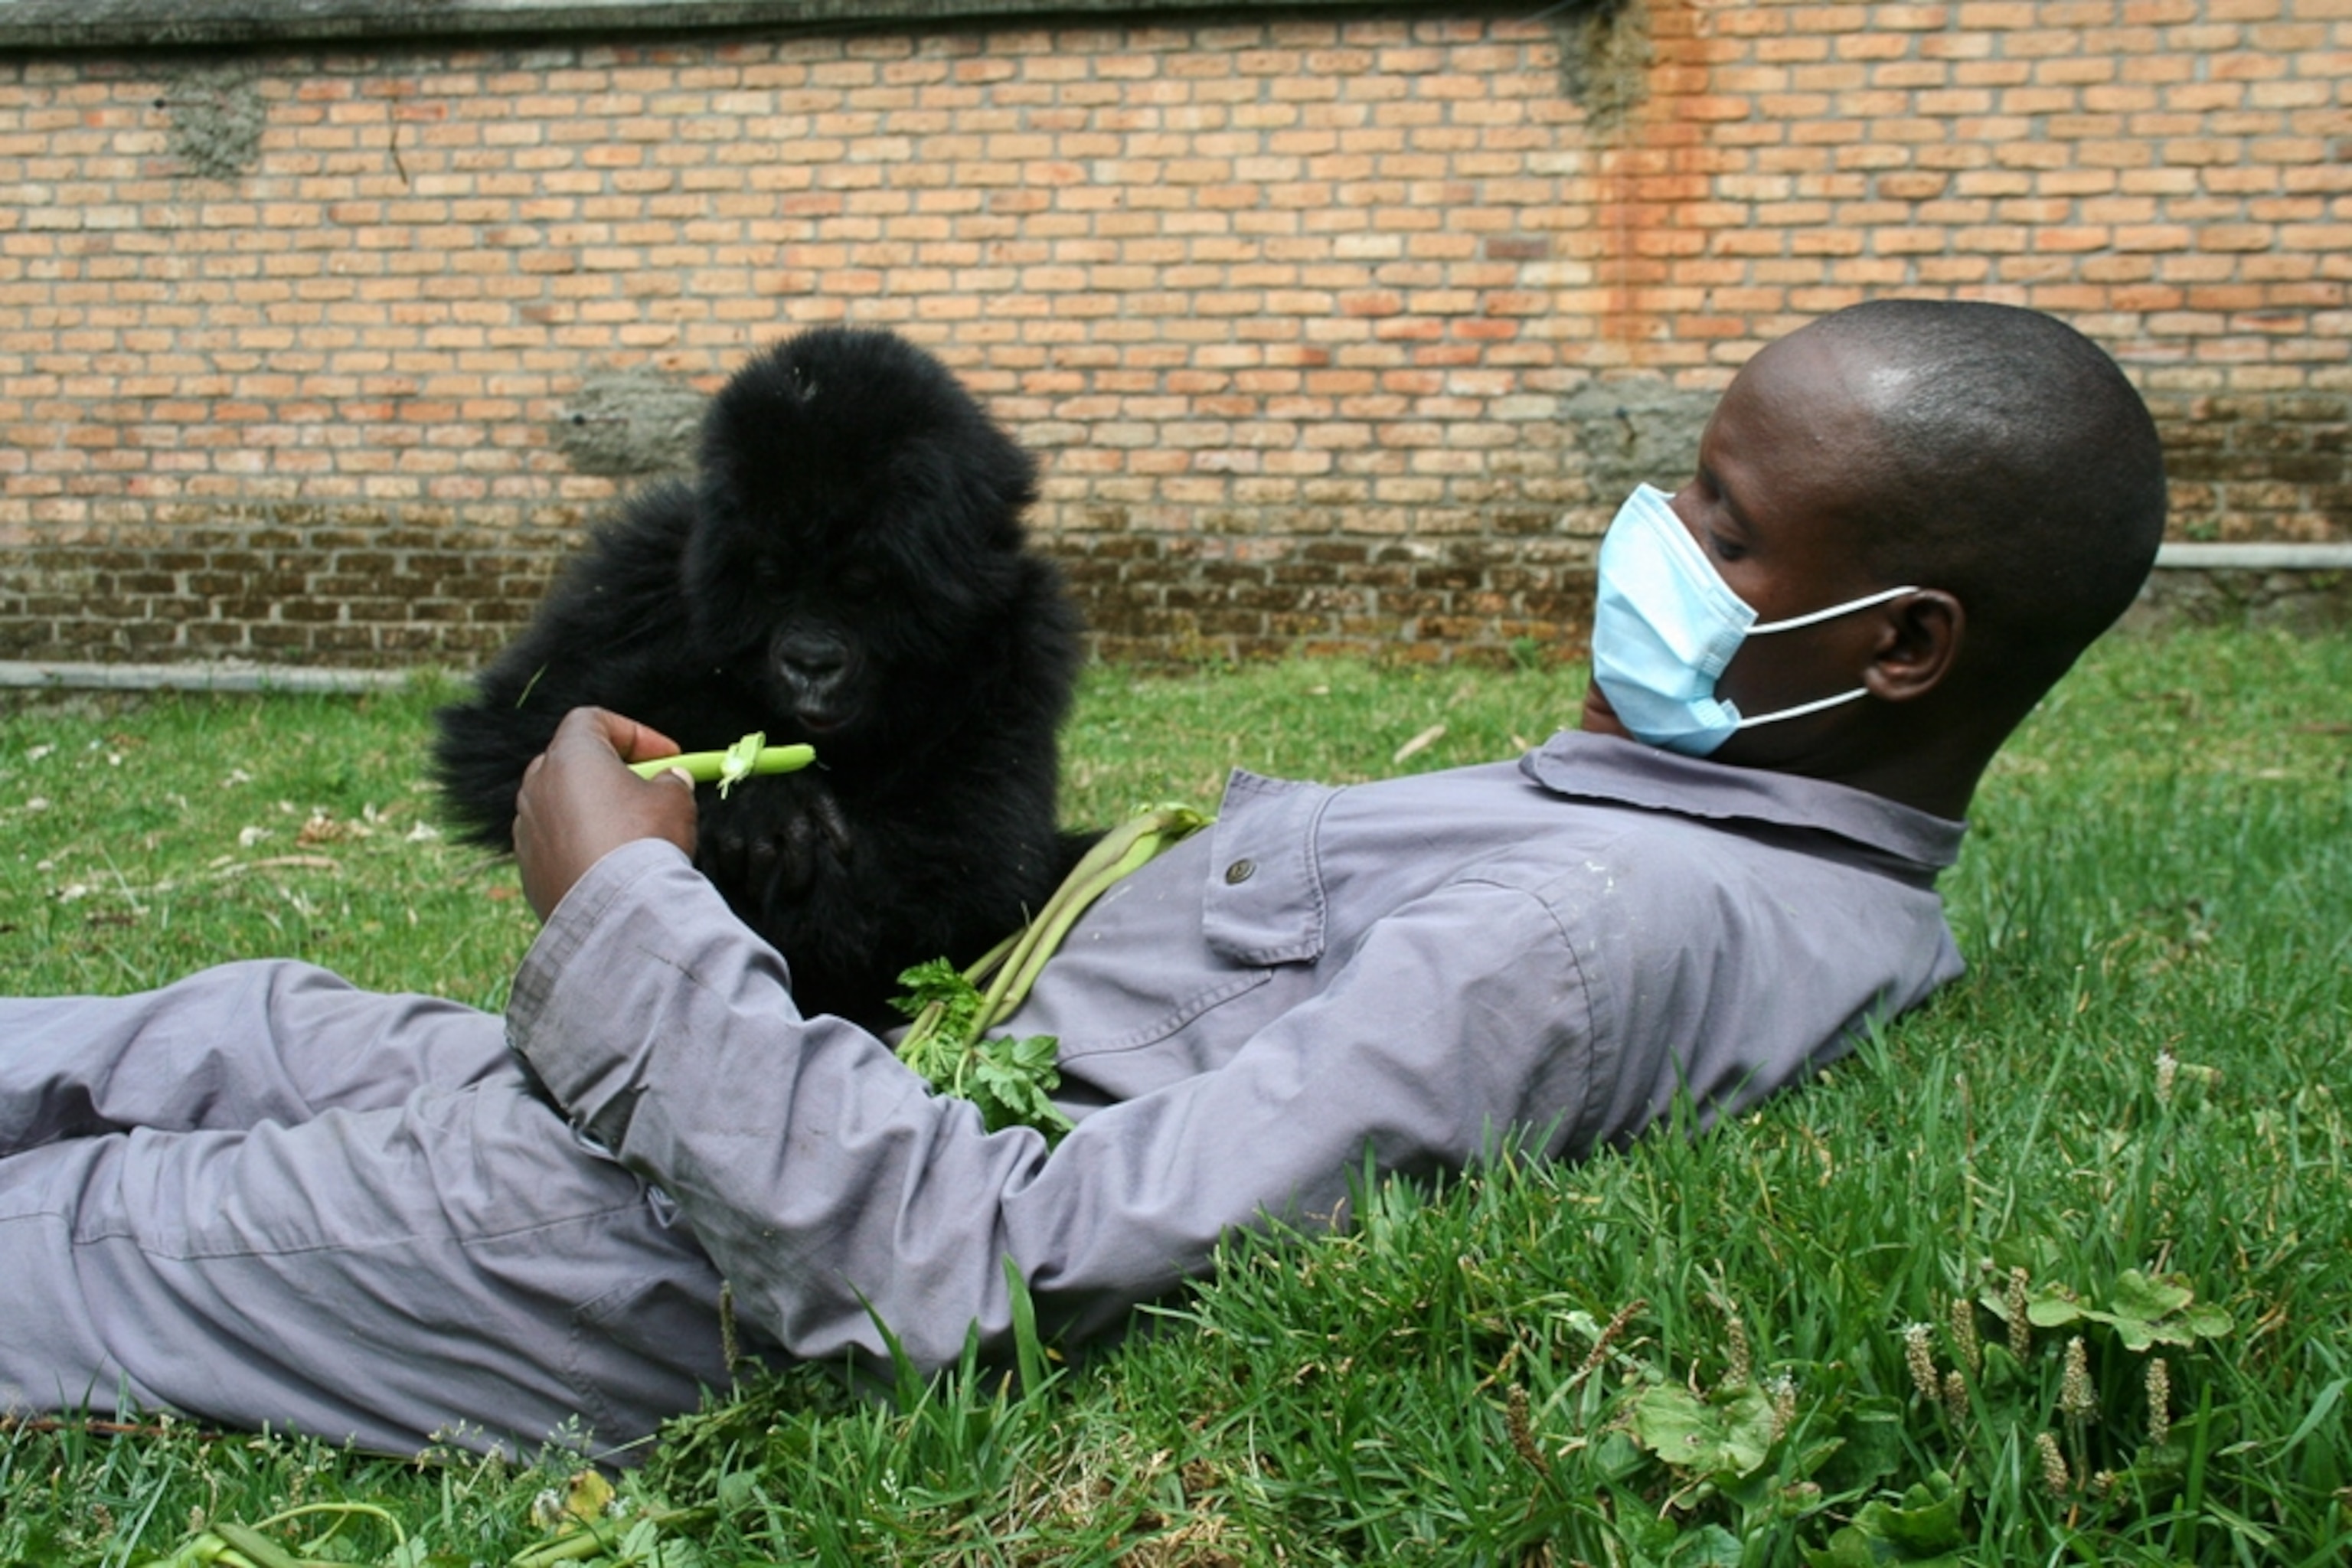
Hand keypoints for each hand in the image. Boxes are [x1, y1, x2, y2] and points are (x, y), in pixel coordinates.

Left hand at [513, 706, 698, 920]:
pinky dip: (578, 844)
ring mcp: (527, 827)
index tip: (665, 756)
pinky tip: (609, 864)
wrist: (615, 912)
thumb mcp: (674, 799)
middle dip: (611, 772)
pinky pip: (555, 843)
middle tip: (646, 790)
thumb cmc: (644, 843)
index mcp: (570, 756)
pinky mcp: (527, 866)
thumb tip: (669, 781)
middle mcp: (538, 785)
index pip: (592, 721)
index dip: (633, 733)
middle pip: (573, 762)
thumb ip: (671, 780)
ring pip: (561, 805)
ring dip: (593, 810)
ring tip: (629, 832)